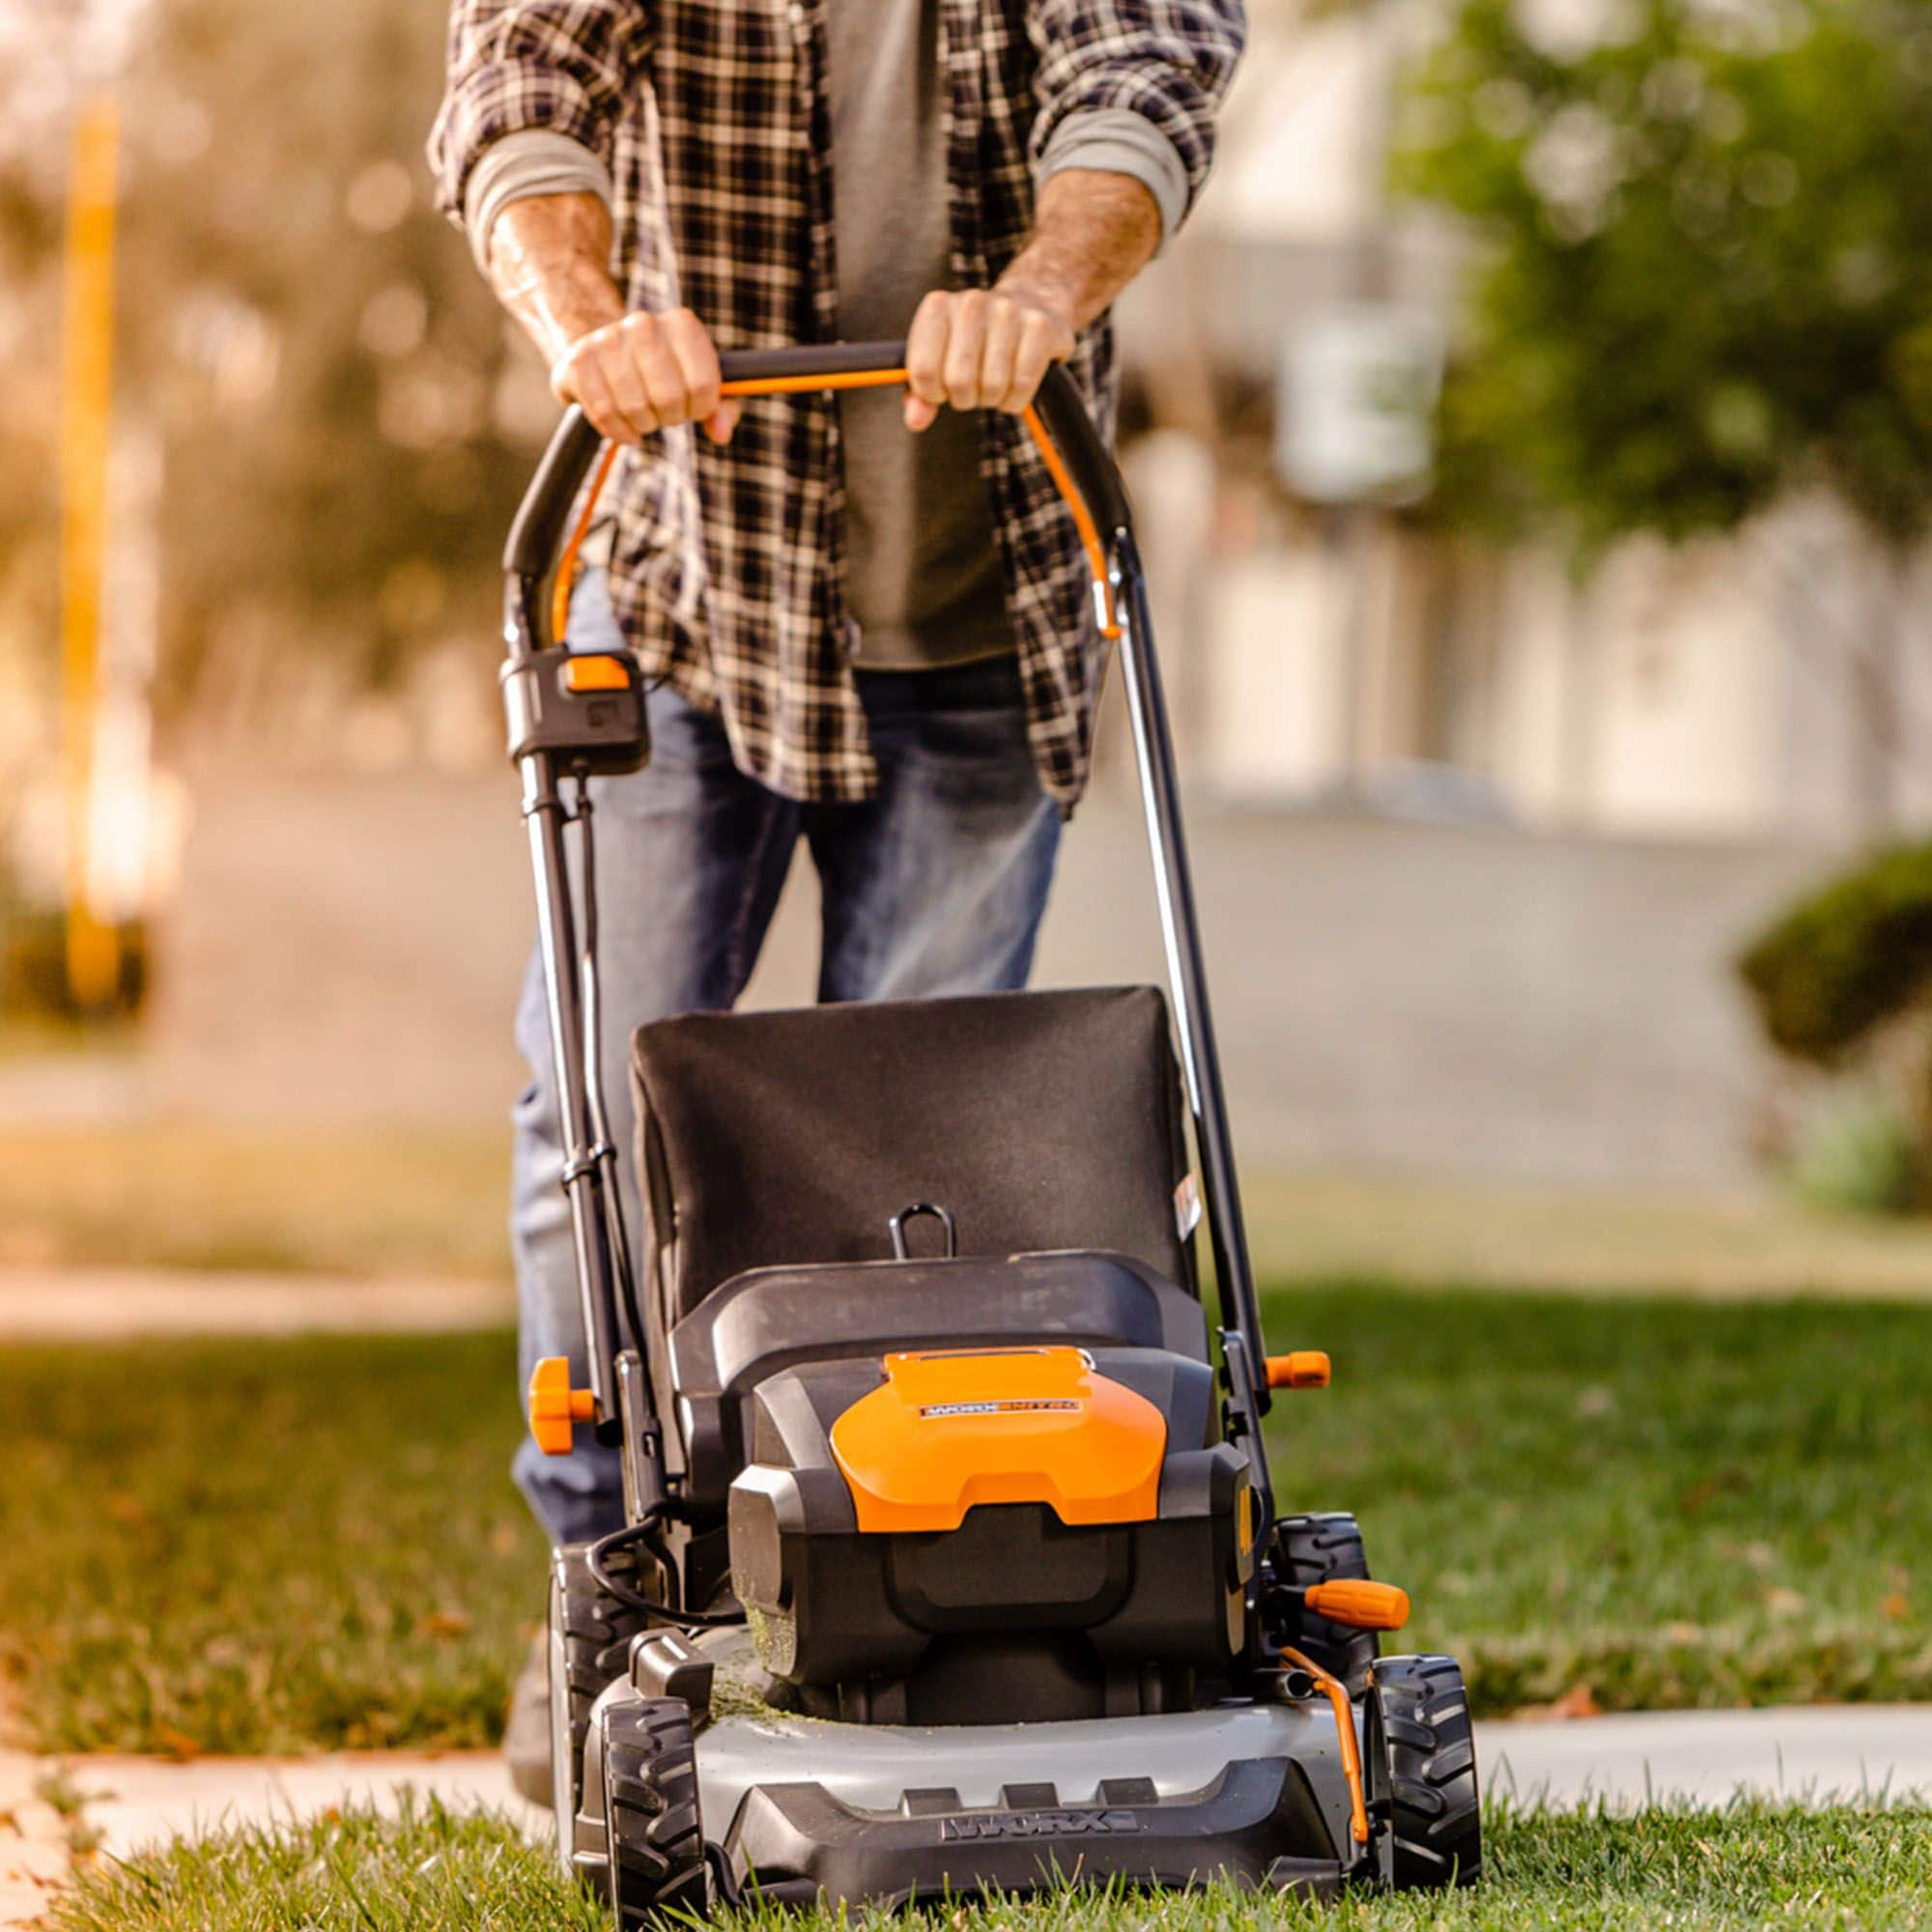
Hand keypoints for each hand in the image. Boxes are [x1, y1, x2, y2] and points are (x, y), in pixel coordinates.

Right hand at [550, 308, 741, 446]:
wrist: (609, 354)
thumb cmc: (666, 375)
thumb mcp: (700, 385)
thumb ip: (720, 408)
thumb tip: (721, 433)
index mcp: (682, 325)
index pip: (702, 385)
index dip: (699, 409)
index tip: (692, 407)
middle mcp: (644, 323)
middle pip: (668, 399)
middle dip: (670, 418)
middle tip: (664, 413)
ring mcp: (607, 338)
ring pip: (635, 408)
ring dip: (644, 426)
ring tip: (644, 417)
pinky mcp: (579, 360)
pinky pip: (603, 413)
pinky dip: (617, 431)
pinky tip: (624, 429)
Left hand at [902, 283, 1076, 430]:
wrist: (1030, 305)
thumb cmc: (976, 341)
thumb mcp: (940, 360)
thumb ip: (920, 393)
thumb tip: (916, 421)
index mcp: (938, 306)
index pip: (923, 370)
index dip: (932, 394)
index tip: (941, 390)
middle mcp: (971, 302)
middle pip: (958, 381)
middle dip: (964, 399)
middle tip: (971, 390)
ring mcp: (1007, 312)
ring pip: (993, 385)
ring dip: (992, 399)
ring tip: (993, 384)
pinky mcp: (1039, 327)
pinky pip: (1023, 385)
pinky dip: (1016, 400)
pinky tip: (1014, 388)